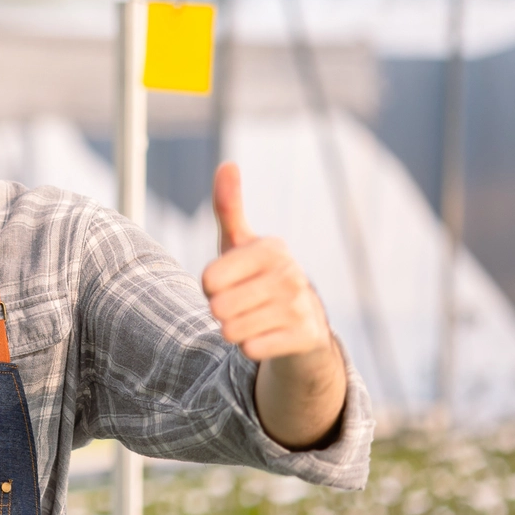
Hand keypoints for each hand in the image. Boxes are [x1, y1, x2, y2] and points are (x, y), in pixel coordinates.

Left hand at [201, 162, 331, 362]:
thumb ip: (228, 207)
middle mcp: (290, 274)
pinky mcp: (305, 337)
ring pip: (231, 331)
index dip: (210, 286)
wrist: (301, 322)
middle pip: (218, 307)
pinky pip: (252, 350)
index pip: (209, 279)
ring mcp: (300, 306)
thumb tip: (227, 164)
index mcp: (271, 249)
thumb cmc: (257, 277)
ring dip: (234, 330)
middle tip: (241, 304)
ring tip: (253, 318)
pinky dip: (250, 348)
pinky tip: (266, 336)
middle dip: (221, 311)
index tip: (229, 281)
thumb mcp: (239, 243)